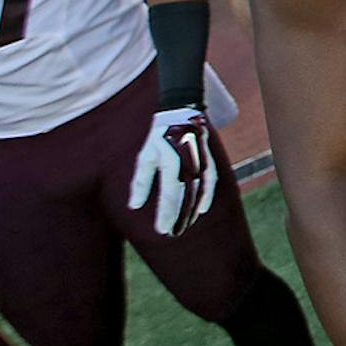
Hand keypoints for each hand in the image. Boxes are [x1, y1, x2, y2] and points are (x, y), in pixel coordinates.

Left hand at [128, 107, 216, 237]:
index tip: (162, 230)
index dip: (167, 214)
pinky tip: (202, 209)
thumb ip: (141, 181)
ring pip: (199, 191)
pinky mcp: (208, 158)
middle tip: (173, 234)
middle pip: (186, 197)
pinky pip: (210, 180)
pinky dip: (207, 195)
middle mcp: (189, 162)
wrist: (181, 111)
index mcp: (171, 161)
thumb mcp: (145, 156)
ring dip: (192, 210)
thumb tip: (134, 206)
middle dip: (180, 217)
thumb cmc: (159, 135)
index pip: (170, 194)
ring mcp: (201, 160)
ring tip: (185, 226)